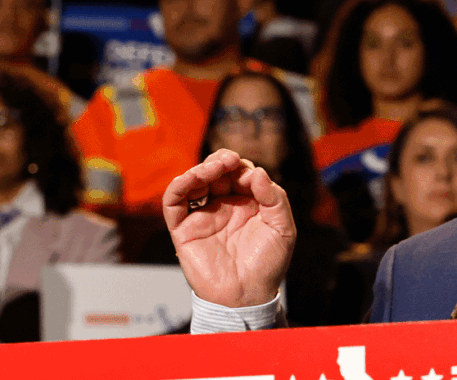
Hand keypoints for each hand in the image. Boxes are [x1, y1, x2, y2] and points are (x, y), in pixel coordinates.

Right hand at [163, 149, 295, 306]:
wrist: (247, 296)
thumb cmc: (268, 264)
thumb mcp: (283, 229)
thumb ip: (275, 199)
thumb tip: (257, 172)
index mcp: (248, 202)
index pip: (240, 173)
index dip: (242, 167)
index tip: (249, 176)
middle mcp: (223, 205)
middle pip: (215, 171)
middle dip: (221, 161)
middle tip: (228, 161)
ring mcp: (202, 215)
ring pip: (193, 182)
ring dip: (200, 169)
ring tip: (212, 168)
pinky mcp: (184, 229)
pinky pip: (174, 203)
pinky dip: (178, 186)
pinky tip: (189, 178)